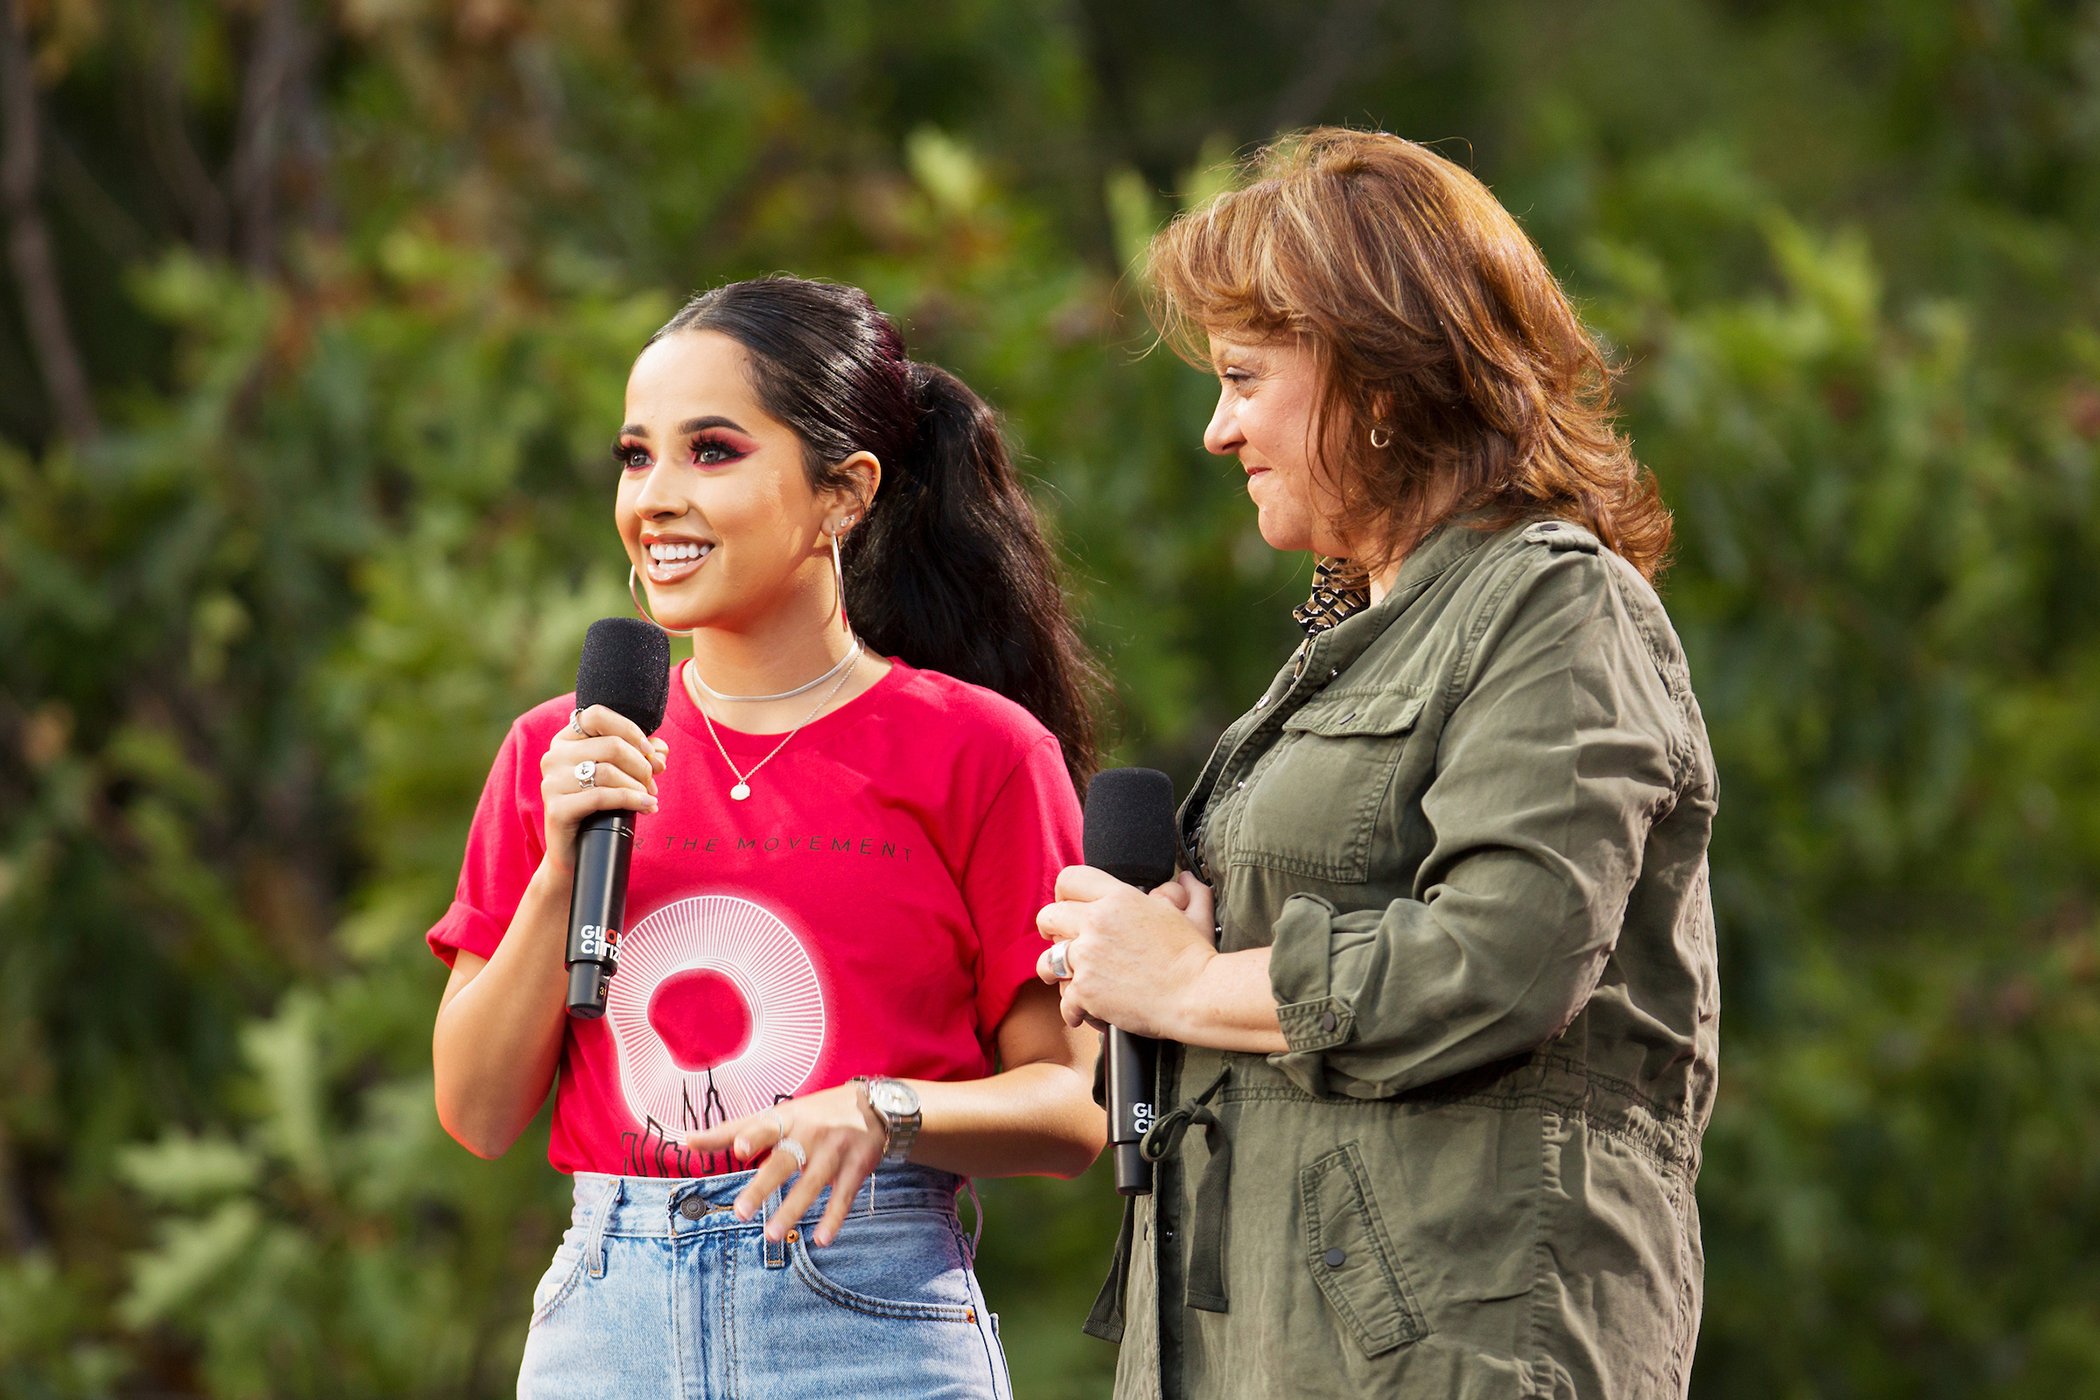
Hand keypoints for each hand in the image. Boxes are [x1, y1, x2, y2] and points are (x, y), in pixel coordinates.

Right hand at [539, 704, 668, 863]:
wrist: (577, 852)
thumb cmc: (600, 809)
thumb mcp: (621, 776)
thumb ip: (640, 756)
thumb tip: (661, 750)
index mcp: (565, 741)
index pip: (598, 716)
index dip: (630, 730)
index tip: (650, 752)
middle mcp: (553, 757)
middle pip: (611, 745)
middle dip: (641, 765)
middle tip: (652, 783)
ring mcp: (551, 782)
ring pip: (609, 771)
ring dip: (638, 785)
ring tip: (649, 797)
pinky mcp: (557, 808)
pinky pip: (603, 797)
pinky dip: (632, 800)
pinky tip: (648, 806)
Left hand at [682, 1084, 888, 1246]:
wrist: (873, 1106)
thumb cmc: (813, 1115)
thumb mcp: (776, 1116)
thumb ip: (733, 1130)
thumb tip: (687, 1141)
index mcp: (787, 1119)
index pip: (766, 1126)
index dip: (753, 1137)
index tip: (738, 1149)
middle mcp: (810, 1133)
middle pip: (785, 1160)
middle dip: (764, 1186)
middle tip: (741, 1212)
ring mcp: (834, 1151)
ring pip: (812, 1184)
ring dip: (792, 1210)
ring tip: (770, 1234)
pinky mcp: (857, 1167)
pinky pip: (844, 1196)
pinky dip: (833, 1218)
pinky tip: (822, 1239)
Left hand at [1036, 868, 1217, 1038]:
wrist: (1195, 995)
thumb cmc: (1195, 957)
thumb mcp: (1193, 914)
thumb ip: (1188, 892)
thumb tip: (1186, 879)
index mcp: (1119, 898)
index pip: (1070, 879)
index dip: (1064, 894)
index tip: (1068, 906)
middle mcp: (1097, 922)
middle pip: (1048, 916)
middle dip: (1050, 930)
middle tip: (1060, 940)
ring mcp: (1087, 956)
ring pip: (1047, 960)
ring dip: (1054, 970)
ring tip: (1064, 977)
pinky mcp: (1085, 990)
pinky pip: (1063, 999)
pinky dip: (1074, 1009)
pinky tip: (1085, 1011)